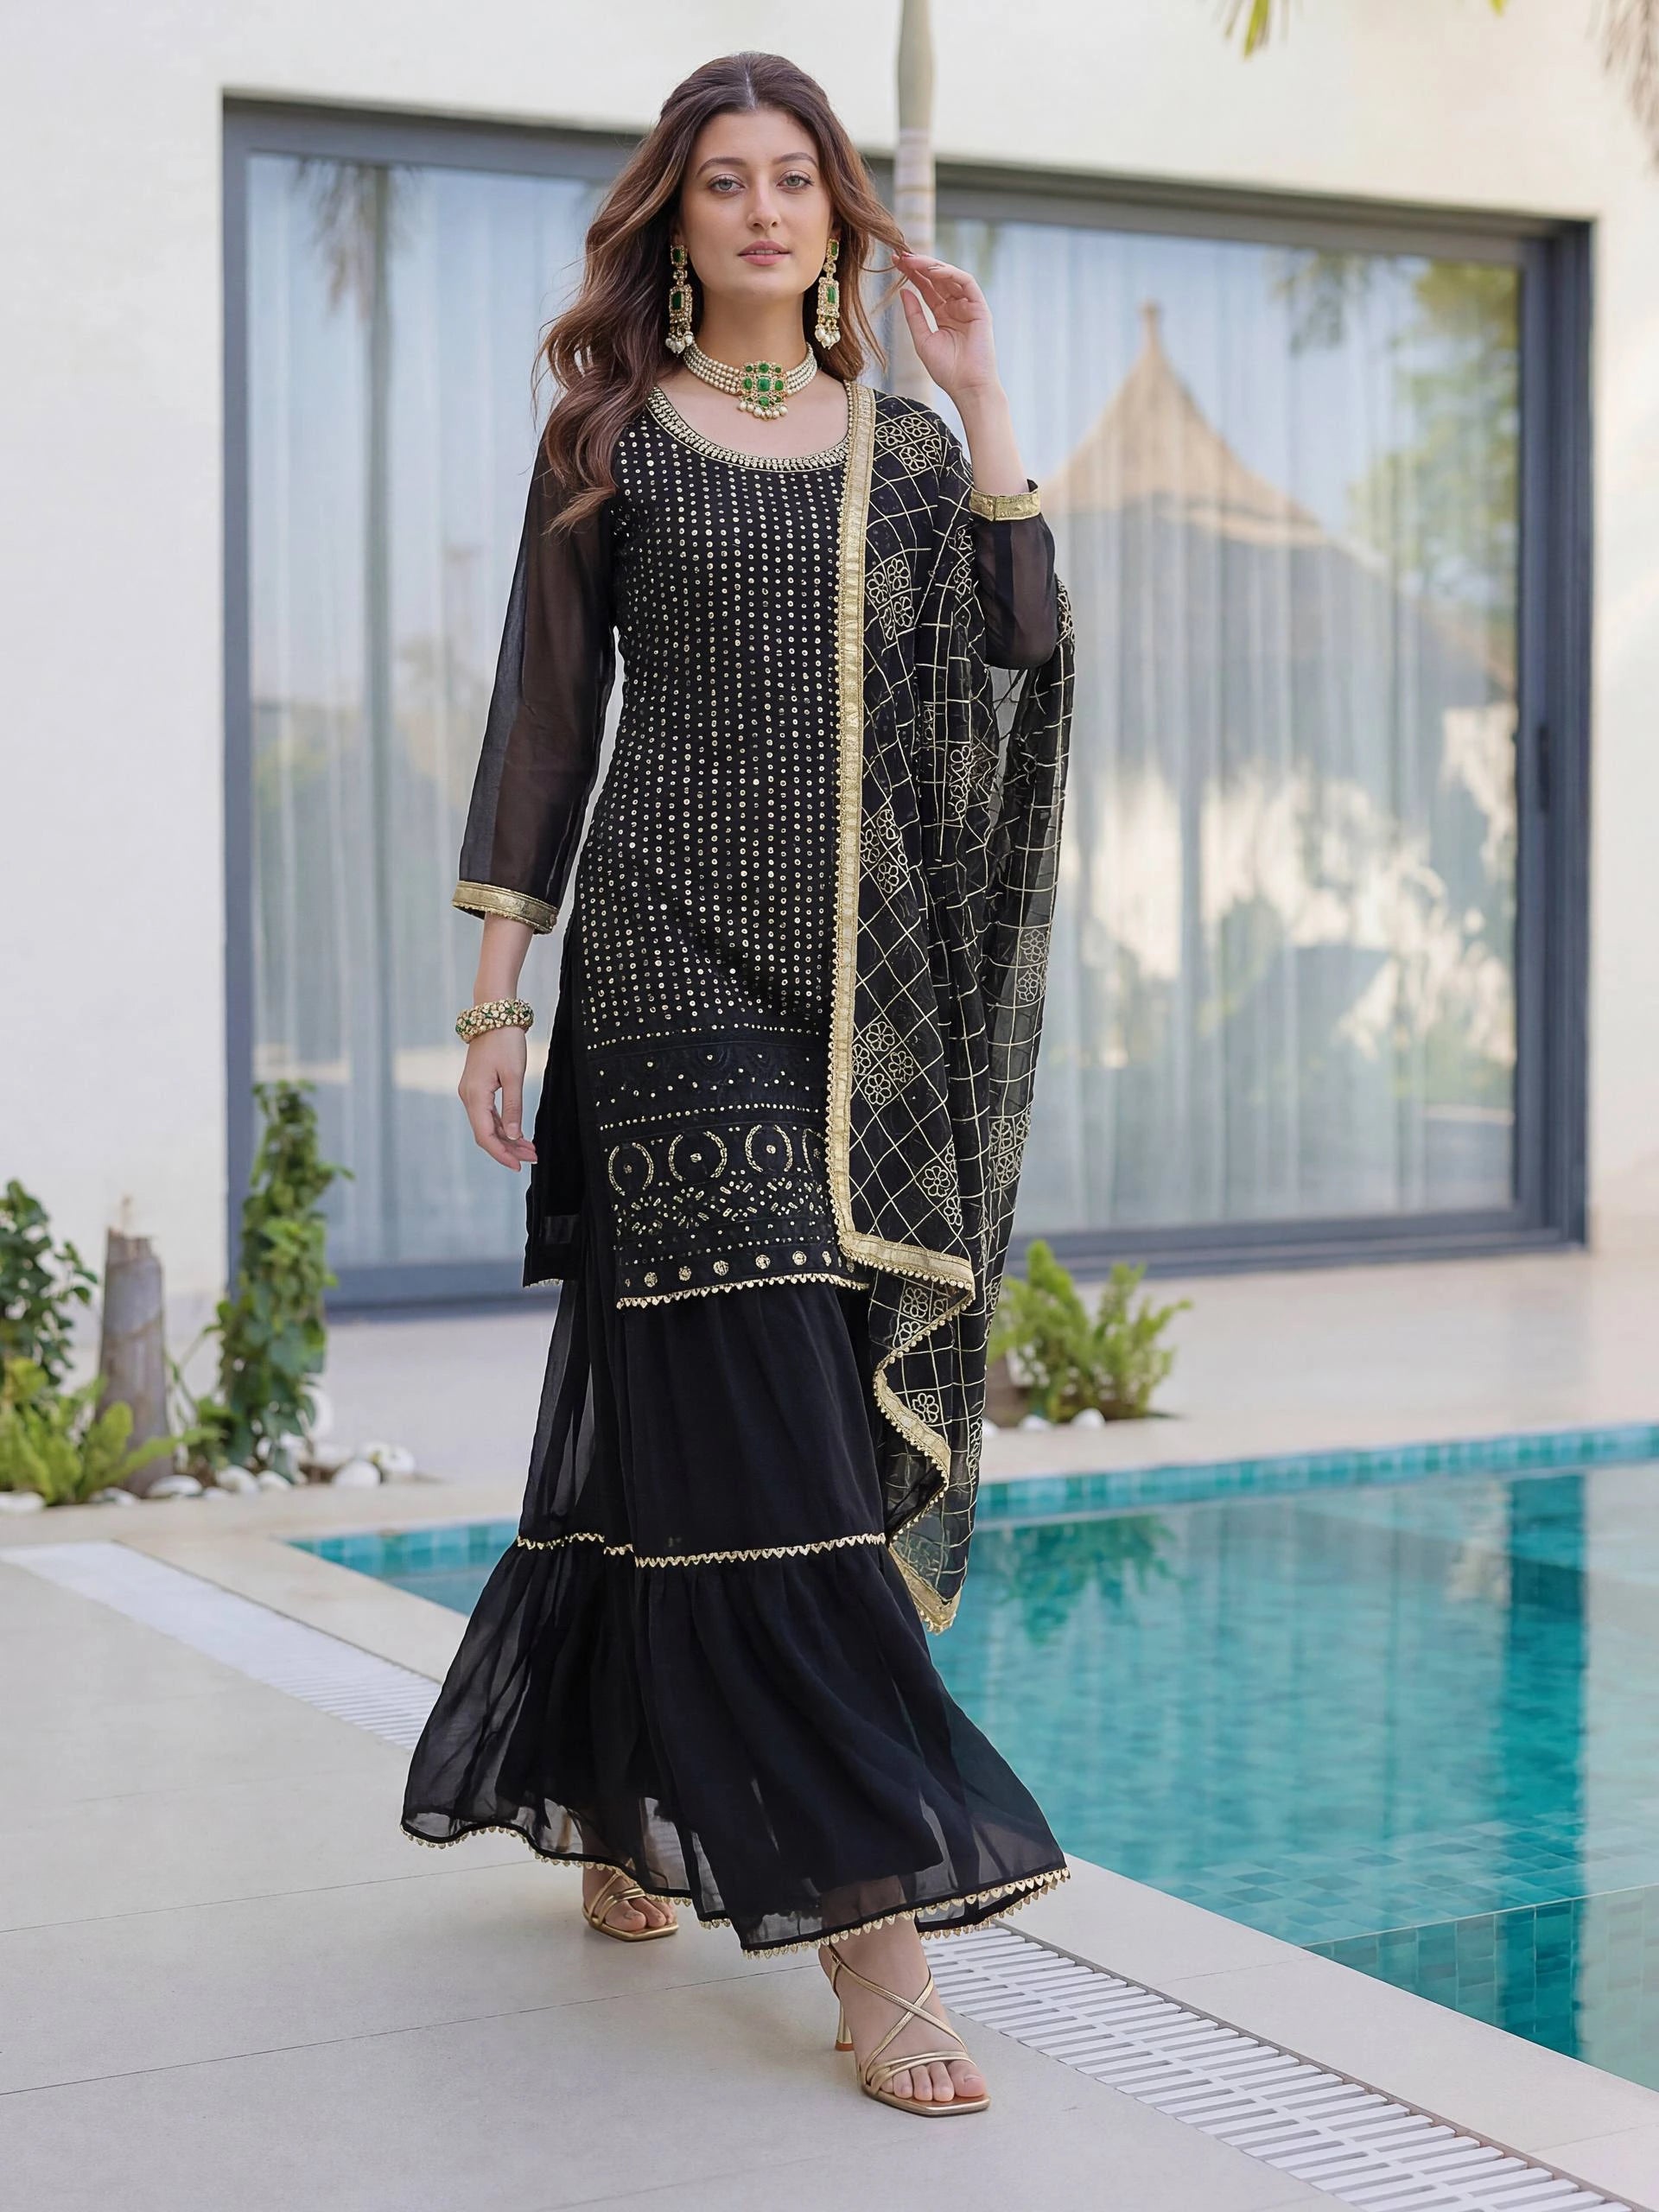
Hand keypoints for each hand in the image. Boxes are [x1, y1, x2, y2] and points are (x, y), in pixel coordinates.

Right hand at [458, 1026, 537, 1170]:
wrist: (494, 1014)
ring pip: (488, 1125)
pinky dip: (503, 1126)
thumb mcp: (514, 1076)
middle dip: (508, 1149)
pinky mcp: (477, 1087)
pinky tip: (518, 1133)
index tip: (519, 1166)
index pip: (485, 1136)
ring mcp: (471, 1092)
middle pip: (486, 1134)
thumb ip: (513, 1107)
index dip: (502, 1154)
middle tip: (532, 1158)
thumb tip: (512, 1135)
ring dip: (507, 1139)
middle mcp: (468, 1097)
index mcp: (475, 1096)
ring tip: (530, 1149)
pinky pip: (488, 1114)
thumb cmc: (506, 1041)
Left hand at [894, 251, 1001, 407]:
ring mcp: (968, 305)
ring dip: (931, 266)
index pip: (926, 287)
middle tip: (900, 255)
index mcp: (942, 314)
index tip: (894, 262)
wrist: (967, 387)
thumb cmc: (947, 370)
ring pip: (950, 276)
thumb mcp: (922, 340)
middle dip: (918, 265)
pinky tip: (933, 271)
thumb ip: (914, 315)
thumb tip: (903, 291)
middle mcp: (956, 306)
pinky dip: (950, 274)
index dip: (911, 274)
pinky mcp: (980, 307)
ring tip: (913, 260)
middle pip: (936, 278)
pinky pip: (966, 282)